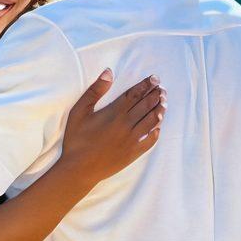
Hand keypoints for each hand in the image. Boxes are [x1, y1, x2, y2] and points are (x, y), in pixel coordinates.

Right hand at [58, 71, 164, 187]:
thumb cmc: (76, 139)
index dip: (146, 85)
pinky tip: (158, 127)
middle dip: (156, 94)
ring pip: (151, 121)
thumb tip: (109, 72)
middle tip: (162, 88)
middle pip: (146, 105)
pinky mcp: (133, 153)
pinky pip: (150, 140)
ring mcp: (132, 139)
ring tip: (164, 102)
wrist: (79, 168)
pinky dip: (156, 132)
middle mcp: (127, 124)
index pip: (135, 94)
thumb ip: (95, 91)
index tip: (154, 78)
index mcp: (115, 112)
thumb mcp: (79, 111)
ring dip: (159, 110)